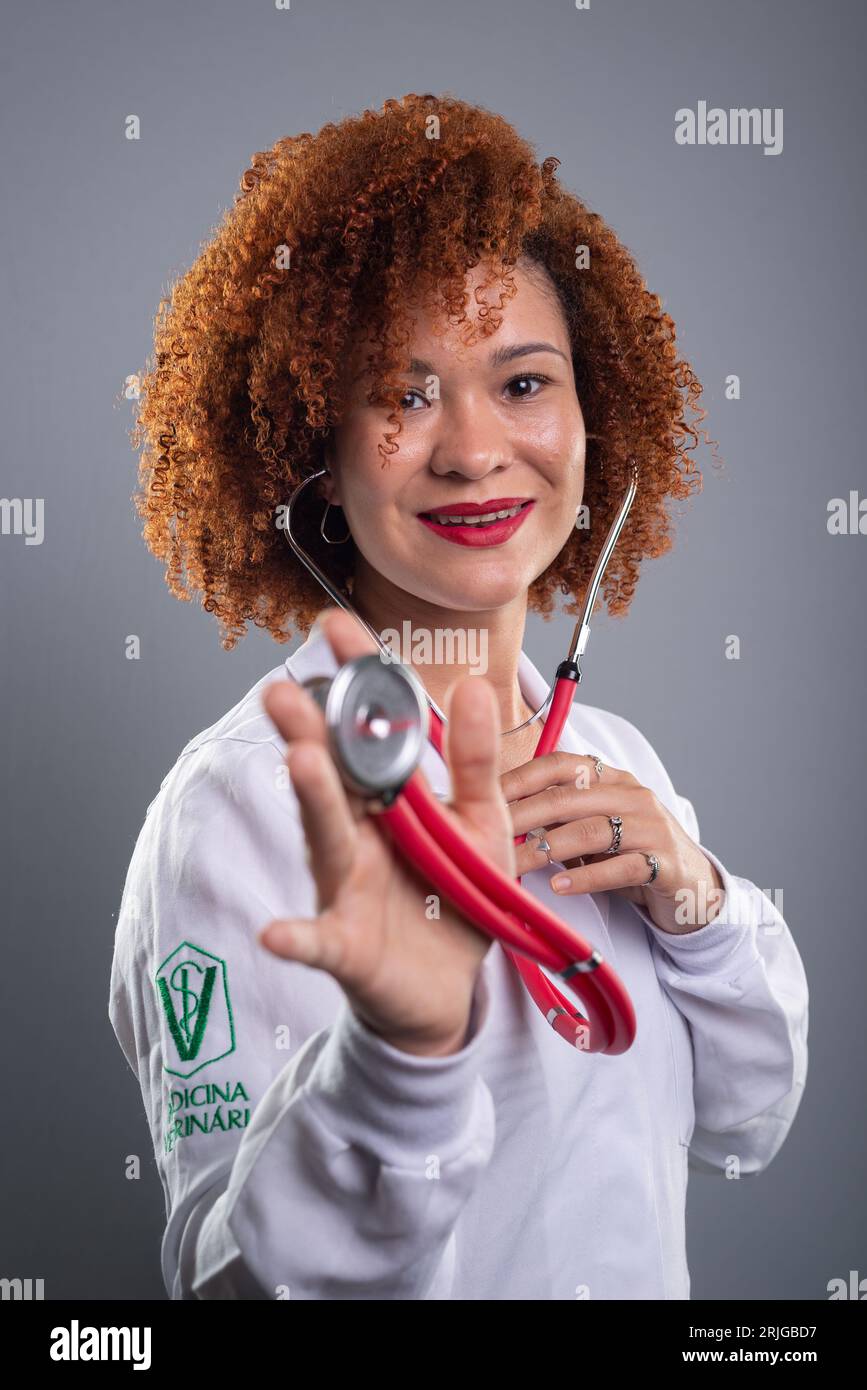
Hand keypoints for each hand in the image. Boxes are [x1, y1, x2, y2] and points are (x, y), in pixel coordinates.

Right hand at [258, 607, 516, 1054]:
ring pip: (327, 839)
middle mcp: (356, 835)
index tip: (333, 624)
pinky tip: (275, 931)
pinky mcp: (347, 947)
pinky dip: (297, 936)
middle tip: (286, 687)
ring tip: (300, 759)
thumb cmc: (454, 897)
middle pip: (331, 776)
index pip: (366, 730)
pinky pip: (318, 940)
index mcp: (387, 800)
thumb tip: (472, 686)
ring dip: (313, 800)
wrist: (444, 990)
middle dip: (310, 730)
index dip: (353, 680)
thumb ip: (473, 763)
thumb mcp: (480, 824)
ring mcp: (346, 889)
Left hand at [501, 751, 724, 934]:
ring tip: (514, 864)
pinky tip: (558, 887)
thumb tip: (497, 815)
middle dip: (520, 815)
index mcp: (610, 778)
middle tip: (485, 835)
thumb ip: (555, 817)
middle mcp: (632, 795)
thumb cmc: (629, 854)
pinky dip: (586, 877)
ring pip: (591, 830)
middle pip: (567, 798)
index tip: (482, 794)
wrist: (692, 885)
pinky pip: (622, 867)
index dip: (519, 777)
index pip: (559, 765)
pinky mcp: (665, 863)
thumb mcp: (592, 827)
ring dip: (546, 848)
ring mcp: (651, 827)